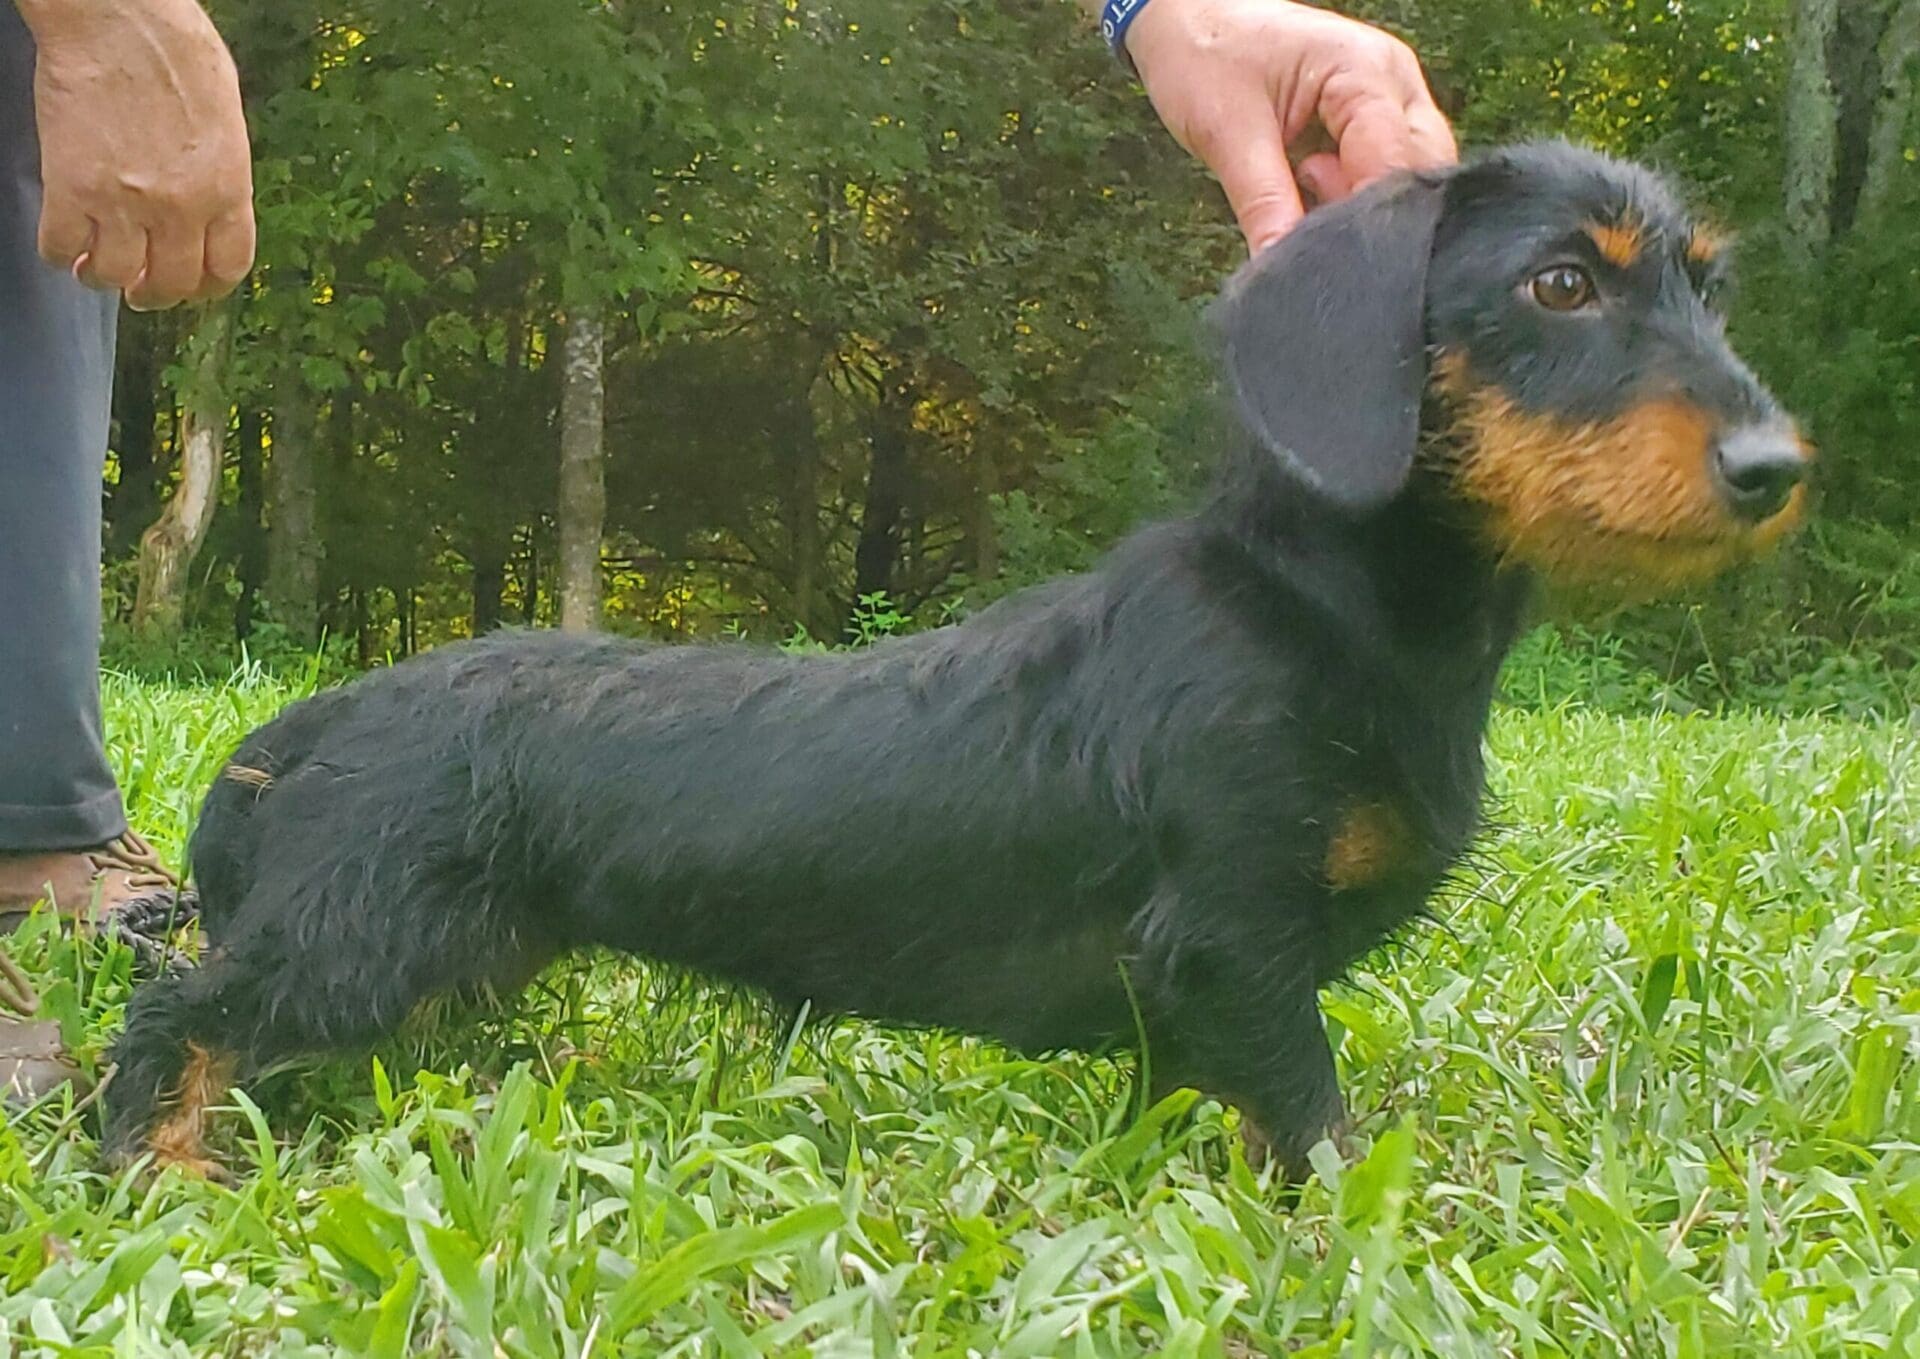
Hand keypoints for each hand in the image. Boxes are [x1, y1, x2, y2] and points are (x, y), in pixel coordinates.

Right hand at [19, 0, 254, 308]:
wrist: (120, 20)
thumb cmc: (176, 52)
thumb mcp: (226, 122)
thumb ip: (221, 172)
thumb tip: (212, 205)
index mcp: (227, 190)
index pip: (227, 268)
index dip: (207, 287)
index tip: (191, 288)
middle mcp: (181, 208)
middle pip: (173, 283)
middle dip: (155, 294)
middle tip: (140, 291)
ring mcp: (125, 203)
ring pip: (115, 276)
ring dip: (103, 278)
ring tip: (96, 268)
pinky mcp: (71, 190)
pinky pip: (61, 248)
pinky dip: (59, 255)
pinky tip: (63, 245)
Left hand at [1124, 0, 1455, 251]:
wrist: (1185, 17)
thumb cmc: (1204, 52)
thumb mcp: (1227, 135)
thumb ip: (1263, 205)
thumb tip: (1282, 270)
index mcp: (1364, 71)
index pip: (1394, 163)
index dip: (1364, 218)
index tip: (1327, 257)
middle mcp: (1392, 79)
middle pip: (1418, 169)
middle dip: (1373, 212)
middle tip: (1313, 225)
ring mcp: (1388, 94)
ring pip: (1406, 171)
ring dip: (1361, 200)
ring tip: (1304, 184)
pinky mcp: (1370, 114)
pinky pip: (1382, 165)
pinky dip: (1352, 189)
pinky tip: (1310, 183)